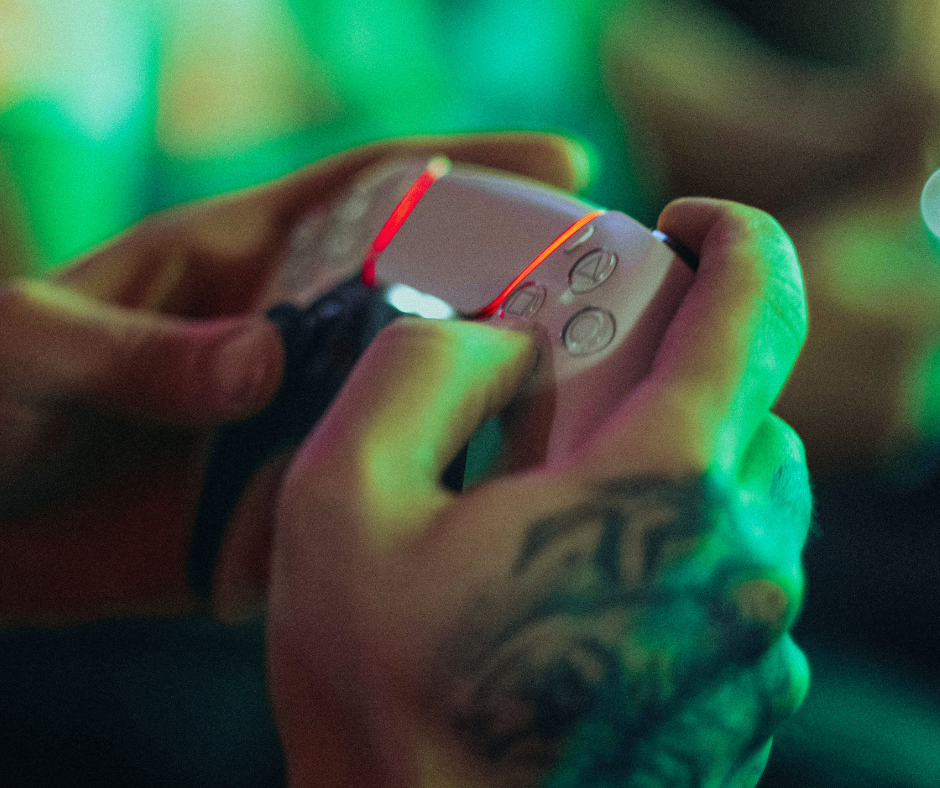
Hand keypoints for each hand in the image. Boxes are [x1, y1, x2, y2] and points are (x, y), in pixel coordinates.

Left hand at [0, 132, 588, 621]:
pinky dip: (402, 513)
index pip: (373, 193)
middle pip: (420, 305)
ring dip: (472, 419)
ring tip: (558, 433)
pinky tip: (463, 531)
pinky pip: (357, 506)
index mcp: (237, 264)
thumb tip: (264, 361)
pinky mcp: (272, 510)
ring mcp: (287, 426)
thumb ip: (141, 350)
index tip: (565, 166)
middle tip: (604, 316)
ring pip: (404, 413)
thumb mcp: (28, 348)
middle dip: (511, 301)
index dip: (469, 169)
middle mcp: (283, 341)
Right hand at [267, 198, 810, 787]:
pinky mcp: (746, 706)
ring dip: (669, 464)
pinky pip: (735, 579)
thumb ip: (421, 367)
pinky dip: (674, 547)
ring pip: (748, 495)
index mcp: (663, 494)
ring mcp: (758, 648)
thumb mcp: (341, 496)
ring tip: (563, 505)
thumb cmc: (380, 694)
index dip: (734, 238)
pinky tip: (581, 588)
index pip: (758, 308)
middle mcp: (744, 569)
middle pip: (748, 404)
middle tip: (572, 395)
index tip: (687, 225)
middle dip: (666, 372)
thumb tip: (498, 340)